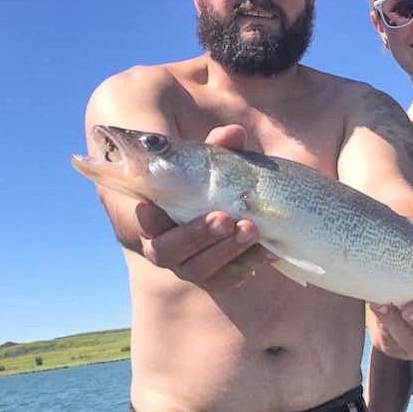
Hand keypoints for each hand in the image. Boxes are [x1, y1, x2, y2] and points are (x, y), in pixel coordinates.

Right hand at [135, 125, 274, 287]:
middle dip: (196, 236)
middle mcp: (165, 248)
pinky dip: (250, 263)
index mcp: (152, 219)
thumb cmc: (207, 182)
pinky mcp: (217, 278)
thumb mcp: (209, 163)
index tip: (151, 207)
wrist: (230, 213)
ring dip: (226, 250)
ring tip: (251, 228)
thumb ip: (216, 149)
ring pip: (201, 269)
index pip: (142, 222)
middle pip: (169, 252)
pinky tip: (270, 248)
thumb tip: (233, 133)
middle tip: (224, 218)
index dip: (146, 219)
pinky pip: (230, 278)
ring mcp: (190, 267)